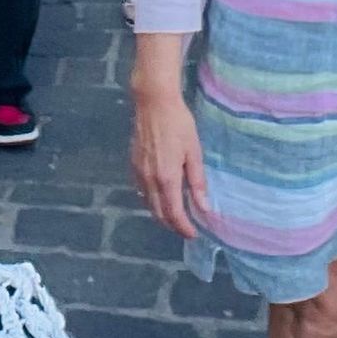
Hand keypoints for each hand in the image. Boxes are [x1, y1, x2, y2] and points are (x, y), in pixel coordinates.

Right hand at [131, 82, 208, 239]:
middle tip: (186, 228)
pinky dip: (151, 201)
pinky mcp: (133, 165)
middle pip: (158, 213)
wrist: (153, 103)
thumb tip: (203, 207)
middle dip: (172, 225)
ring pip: (148, 204)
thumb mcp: (194, 152)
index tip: (193, 234)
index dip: (183, 227)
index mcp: (167, 178)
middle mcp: (149, 180)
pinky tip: (161, 197)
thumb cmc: (179, 125)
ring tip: (175, 216)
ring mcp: (139, 173)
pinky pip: (141, 191)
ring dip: (161, 214)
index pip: (174, 213)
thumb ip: (197, 181)